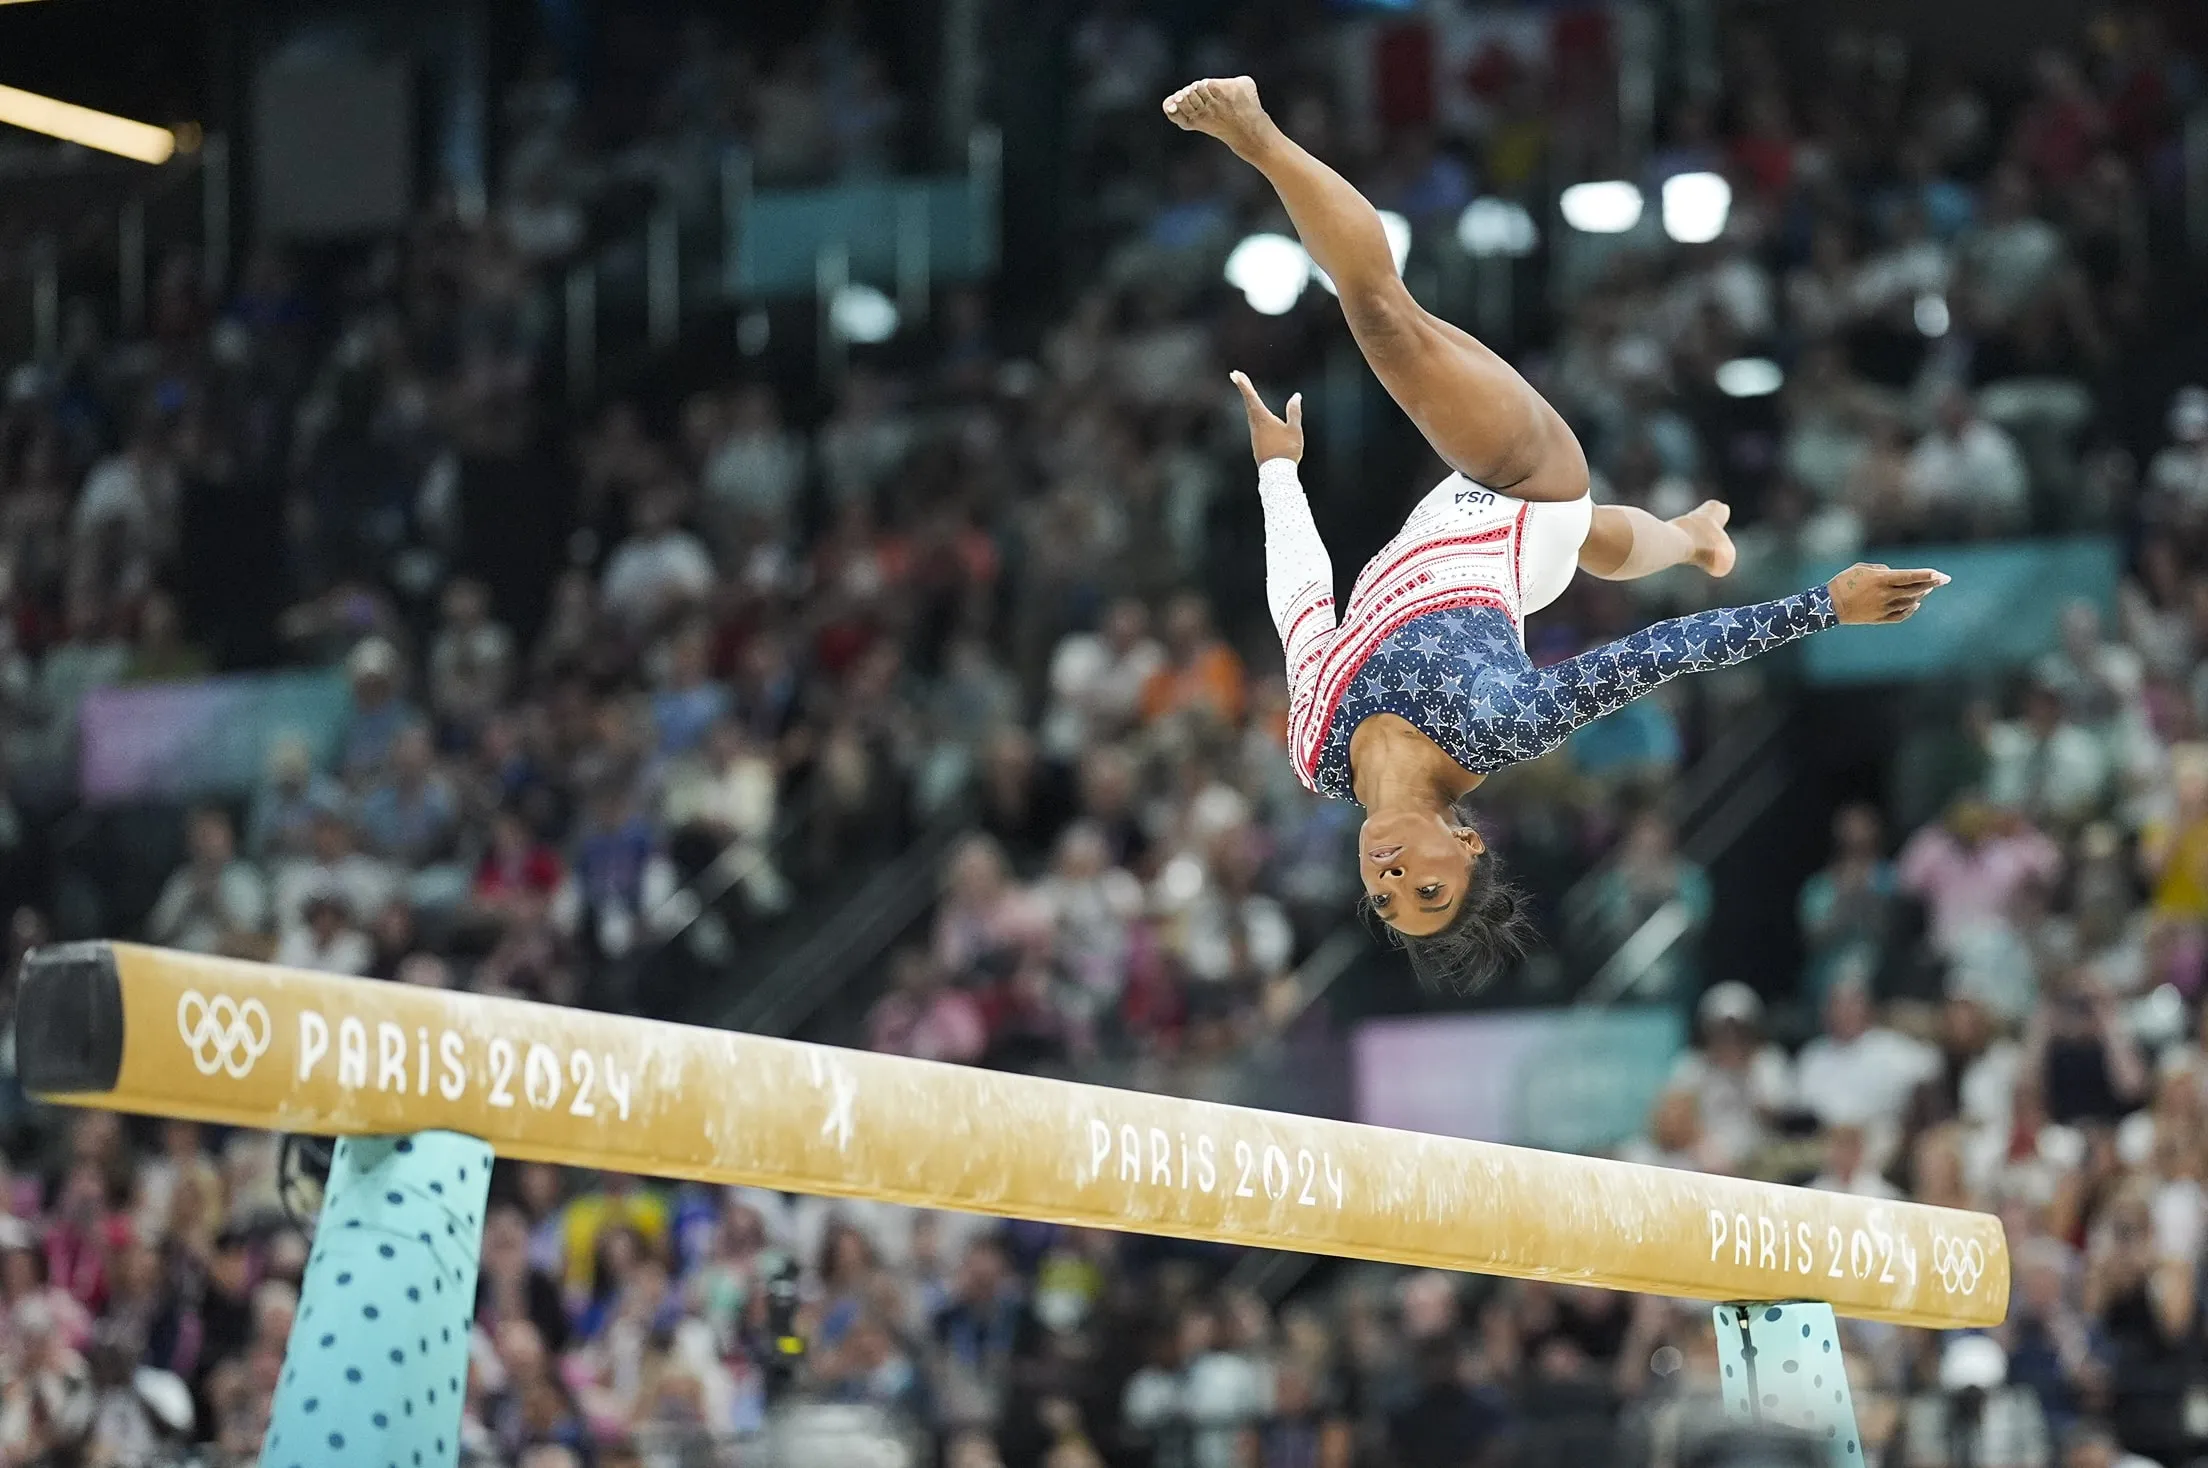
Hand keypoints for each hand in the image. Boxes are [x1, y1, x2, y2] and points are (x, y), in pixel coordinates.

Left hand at [1230, 371, 1302, 464]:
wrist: (1277, 474)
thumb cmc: (1286, 451)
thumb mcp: (1294, 429)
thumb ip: (1294, 412)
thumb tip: (1296, 396)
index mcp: (1263, 419)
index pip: (1251, 397)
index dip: (1243, 384)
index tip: (1235, 374)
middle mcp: (1255, 424)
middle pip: (1248, 402)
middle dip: (1243, 387)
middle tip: (1236, 375)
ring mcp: (1255, 433)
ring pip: (1250, 412)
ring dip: (1248, 398)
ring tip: (1246, 388)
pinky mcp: (1257, 441)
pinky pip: (1254, 420)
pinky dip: (1253, 410)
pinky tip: (1256, 411)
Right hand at [1826, 563, 1949, 624]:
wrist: (1829, 606)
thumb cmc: (1844, 582)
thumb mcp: (1861, 568)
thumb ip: (1882, 570)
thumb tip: (1895, 575)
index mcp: (1881, 580)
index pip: (1910, 576)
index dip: (1927, 575)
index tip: (1941, 575)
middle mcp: (1885, 594)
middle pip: (1915, 589)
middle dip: (1931, 584)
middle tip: (1943, 580)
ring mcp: (1884, 608)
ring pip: (1910, 602)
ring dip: (1921, 595)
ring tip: (1927, 589)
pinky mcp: (1880, 618)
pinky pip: (1901, 615)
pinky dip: (1911, 609)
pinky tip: (1916, 604)